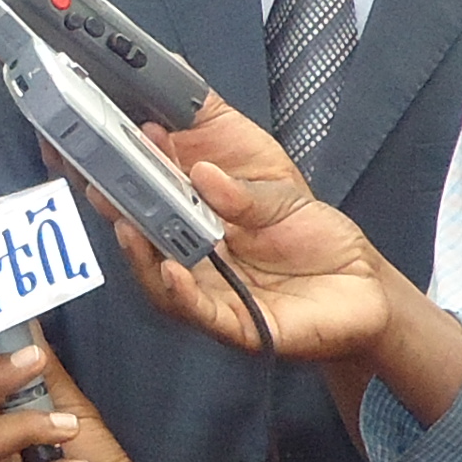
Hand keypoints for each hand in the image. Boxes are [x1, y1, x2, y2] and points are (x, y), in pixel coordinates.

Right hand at [101, 97, 414, 365]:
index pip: (148, 191)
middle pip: (141, 234)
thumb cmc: (317, 238)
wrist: (364, 286)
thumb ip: (241, 177)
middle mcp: (195, 256)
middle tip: (98, 179)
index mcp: (199, 216)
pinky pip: (201, 312)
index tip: (106, 137)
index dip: (122, 168)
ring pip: (159, 277)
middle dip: (114, 208)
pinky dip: (181, 292)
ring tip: (125, 223)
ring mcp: (211, 291)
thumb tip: (202, 167)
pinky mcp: (238, 323)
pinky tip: (170, 269)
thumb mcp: (281, 191)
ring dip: (137, 252)